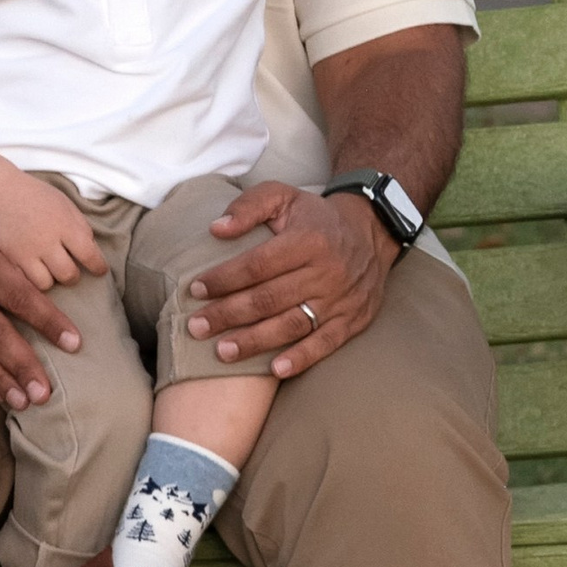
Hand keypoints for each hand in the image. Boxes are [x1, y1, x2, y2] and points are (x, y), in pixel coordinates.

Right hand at [0, 168, 104, 291]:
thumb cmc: (35, 196)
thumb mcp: (65, 204)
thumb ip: (80, 226)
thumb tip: (91, 248)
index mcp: (66, 225)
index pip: (90, 255)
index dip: (98, 267)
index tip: (99, 270)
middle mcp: (48, 241)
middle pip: (69, 275)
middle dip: (72, 276)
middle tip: (69, 271)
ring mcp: (28, 251)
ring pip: (47, 283)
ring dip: (51, 279)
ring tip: (48, 272)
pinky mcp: (11, 258)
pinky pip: (26, 280)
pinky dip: (31, 278)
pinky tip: (32, 271)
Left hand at [186, 183, 395, 376]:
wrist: (371, 232)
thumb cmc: (315, 217)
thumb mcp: (284, 196)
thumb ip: (249, 206)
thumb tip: (216, 228)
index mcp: (307, 240)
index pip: (258, 265)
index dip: (224, 279)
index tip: (195, 290)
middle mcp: (326, 271)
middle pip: (269, 299)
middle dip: (228, 315)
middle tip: (196, 327)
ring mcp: (340, 299)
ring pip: (292, 325)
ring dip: (255, 342)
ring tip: (222, 352)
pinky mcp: (353, 320)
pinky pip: (326, 343)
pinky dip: (301, 358)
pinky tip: (275, 370)